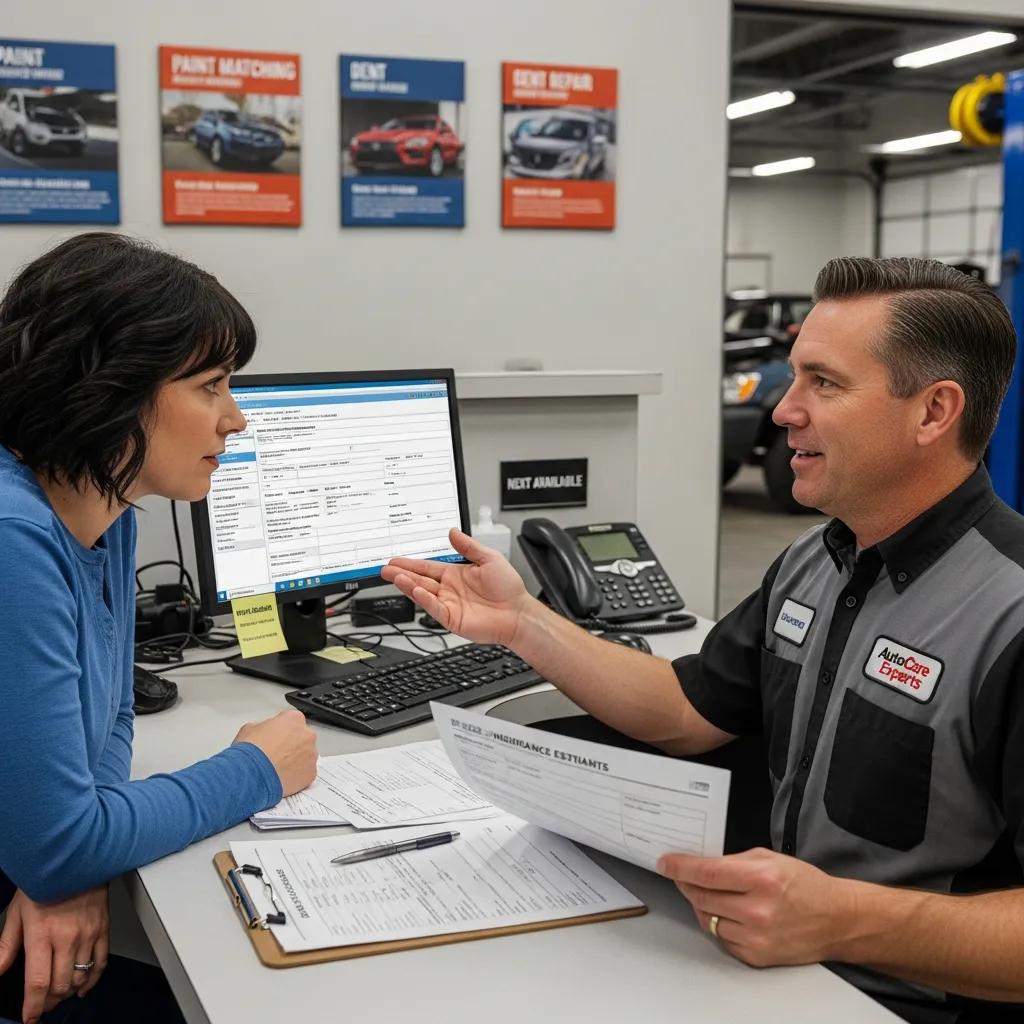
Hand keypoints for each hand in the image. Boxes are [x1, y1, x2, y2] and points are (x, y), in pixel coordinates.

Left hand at [0, 886, 108, 1023]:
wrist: (76, 856)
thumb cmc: (45, 880)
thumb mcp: (17, 913)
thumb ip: (7, 946)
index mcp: (42, 936)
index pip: (38, 983)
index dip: (33, 1008)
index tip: (30, 1018)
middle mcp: (67, 938)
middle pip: (60, 986)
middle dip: (49, 1002)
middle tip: (42, 1006)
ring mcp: (88, 934)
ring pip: (80, 977)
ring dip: (68, 992)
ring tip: (59, 995)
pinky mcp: (103, 928)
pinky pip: (101, 961)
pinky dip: (93, 979)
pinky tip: (84, 987)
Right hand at [234, 709, 317, 795]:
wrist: (252, 775)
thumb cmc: (250, 752)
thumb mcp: (249, 729)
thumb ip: (263, 727)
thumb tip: (264, 732)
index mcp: (294, 719)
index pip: (291, 721)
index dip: (281, 730)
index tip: (275, 738)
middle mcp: (307, 735)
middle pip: (301, 738)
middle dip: (291, 745)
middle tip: (276, 754)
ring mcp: (311, 754)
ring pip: (305, 756)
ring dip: (295, 760)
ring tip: (277, 768)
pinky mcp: (311, 773)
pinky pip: (305, 773)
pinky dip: (296, 775)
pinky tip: (282, 777)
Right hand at [381, 528, 531, 645]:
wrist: (518, 613)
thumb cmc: (508, 589)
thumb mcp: (489, 558)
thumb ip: (468, 546)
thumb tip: (453, 532)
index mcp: (455, 575)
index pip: (427, 568)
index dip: (410, 564)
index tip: (395, 560)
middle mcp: (449, 590)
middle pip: (420, 580)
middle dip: (402, 574)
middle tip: (385, 569)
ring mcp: (449, 604)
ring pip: (423, 593)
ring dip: (408, 585)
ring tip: (394, 577)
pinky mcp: (452, 619)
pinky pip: (434, 608)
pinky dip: (424, 600)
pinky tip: (415, 590)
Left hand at [657, 847, 854, 966]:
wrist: (837, 920)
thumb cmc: (806, 886)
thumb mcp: (770, 859)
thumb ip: (733, 861)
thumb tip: (701, 865)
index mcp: (761, 879)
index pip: (706, 873)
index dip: (680, 867)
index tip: (666, 863)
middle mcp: (757, 910)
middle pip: (701, 897)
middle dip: (686, 884)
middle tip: (681, 875)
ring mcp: (756, 937)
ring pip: (707, 919)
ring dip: (701, 904)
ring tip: (711, 894)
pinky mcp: (756, 956)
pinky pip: (721, 938)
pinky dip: (719, 924)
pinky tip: (729, 913)